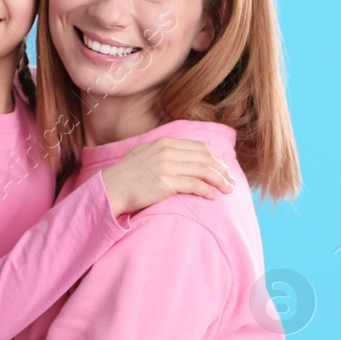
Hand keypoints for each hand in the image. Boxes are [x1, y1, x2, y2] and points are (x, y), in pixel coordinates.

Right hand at [100, 137, 235, 215]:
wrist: (109, 189)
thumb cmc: (126, 176)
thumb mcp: (144, 154)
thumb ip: (163, 152)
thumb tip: (182, 155)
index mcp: (163, 143)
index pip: (198, 147)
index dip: (214, 157)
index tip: (223, 168)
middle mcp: (166, 151)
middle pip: (204, 157)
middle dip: (221, 169)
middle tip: (231, 180)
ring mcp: (166, 166)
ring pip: (203, 170)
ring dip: (219, 180)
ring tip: (228, 189)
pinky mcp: (165, 183)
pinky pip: (195, 185)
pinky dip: (208, 190)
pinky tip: (214, 196)